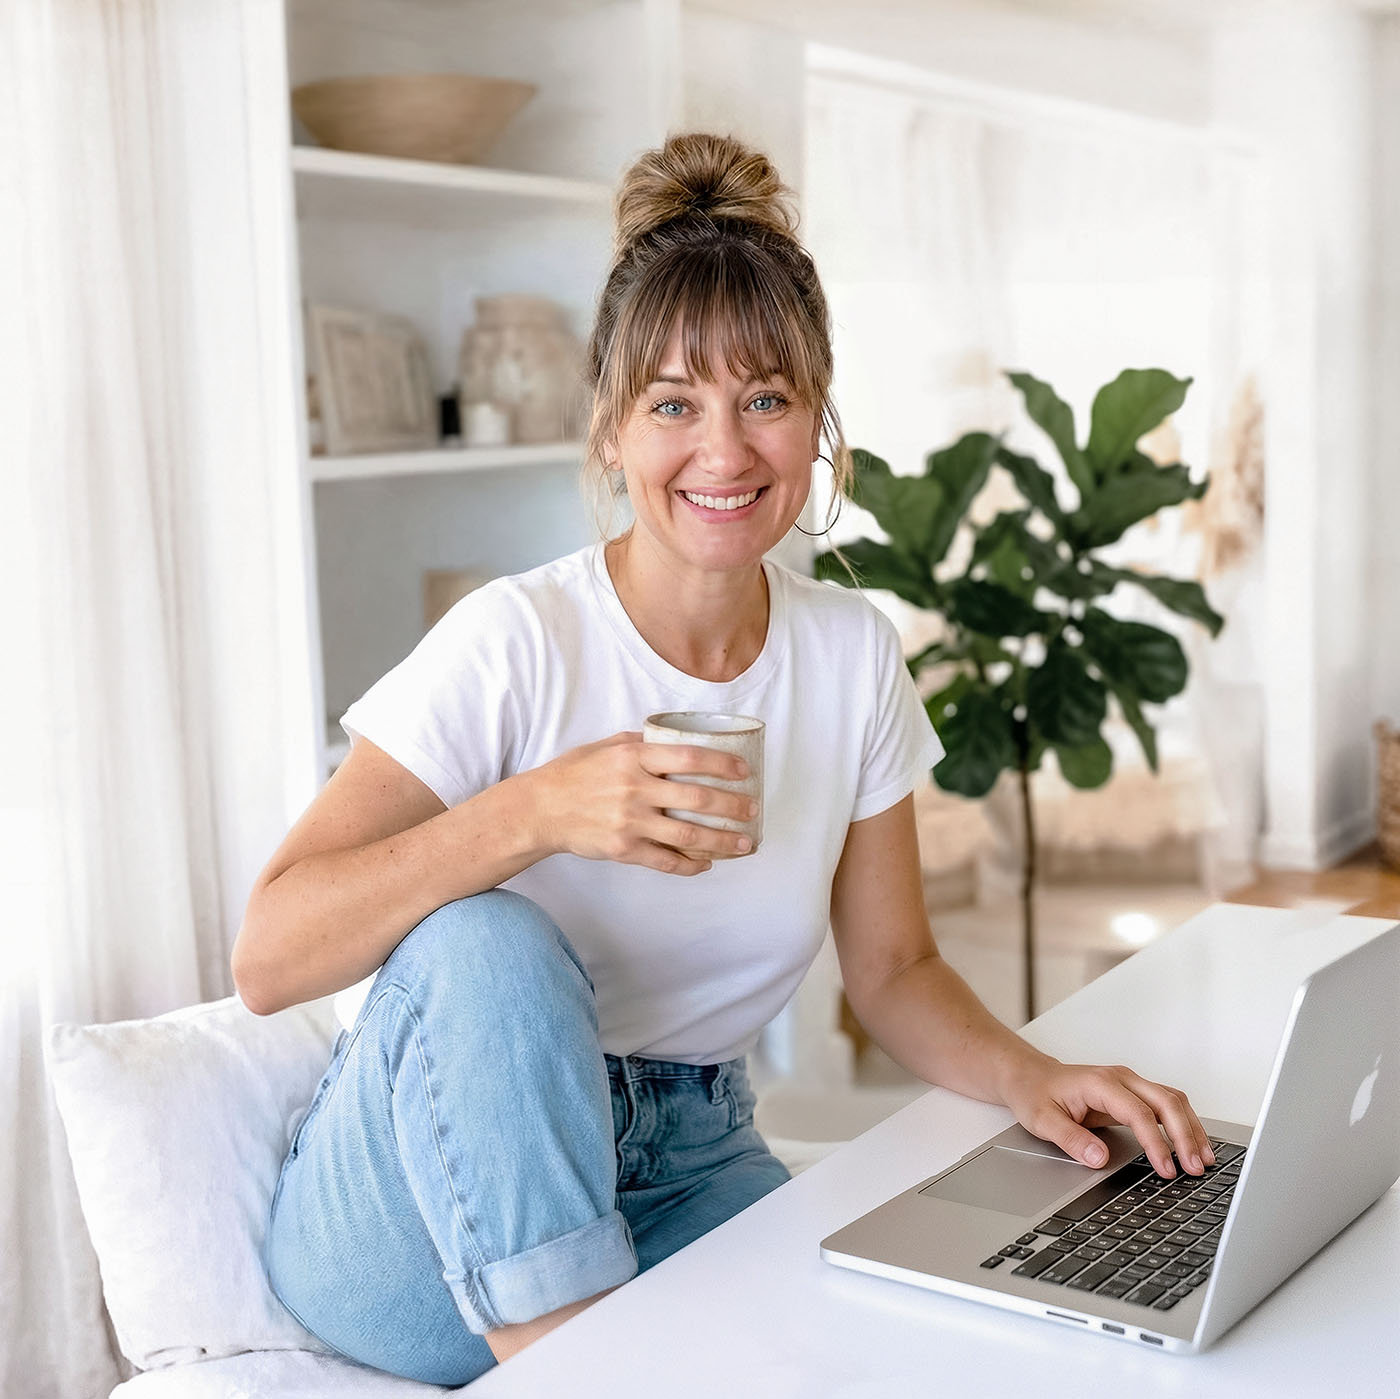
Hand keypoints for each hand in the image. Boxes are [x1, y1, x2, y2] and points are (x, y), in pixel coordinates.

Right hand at [525, 731, 756, 874]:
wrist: (541, 809)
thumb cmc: (574, 774)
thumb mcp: (606, 746)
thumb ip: (642, 742)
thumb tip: (677, 737)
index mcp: (632, 757)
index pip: (689, 757)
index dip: (722, 765)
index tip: (743, 771)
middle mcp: (634, 788)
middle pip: (696, 798)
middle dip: (732, 806)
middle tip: (753, 810)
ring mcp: (629, 822)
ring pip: (687, 834)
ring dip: (722, 841)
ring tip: (744, 844)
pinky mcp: (623, 849)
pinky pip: (665, 861)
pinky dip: (690, 864)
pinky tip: (706, 863)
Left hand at [1000, 1053, 1215, 1177]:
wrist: (1029, 1075)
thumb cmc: (1035, 1093)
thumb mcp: (1042, 1120)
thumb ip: (1071, 1139)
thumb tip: (1100, 1159)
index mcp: (1100, 1083)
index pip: (1139, 1113)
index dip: (1157, 1143)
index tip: (1167, 1169)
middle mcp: (1120, 1078)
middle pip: (1166, 1101)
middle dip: (1185, 1135)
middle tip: (1195, 1167)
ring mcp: (1129, 1083)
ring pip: (1172, 1100)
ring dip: (1191, 1128)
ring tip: (1204, 1160)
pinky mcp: (1133, 1093)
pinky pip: (1167, 1104)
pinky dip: (1183, 1122)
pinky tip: (1193, 1143)